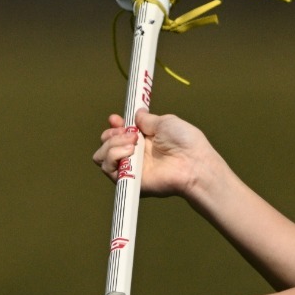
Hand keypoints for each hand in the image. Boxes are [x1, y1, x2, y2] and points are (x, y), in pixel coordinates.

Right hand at [92, 108, 217, 197]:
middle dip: (110, 134)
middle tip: (127, 132)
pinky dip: (114, 156)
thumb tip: (136, 113)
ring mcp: (130, 168)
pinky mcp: (129, 181)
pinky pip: (109, 169)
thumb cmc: (184, 141)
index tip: (115, 118)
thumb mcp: (164, 122)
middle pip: (106, 145)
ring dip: (112, 145)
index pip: (118, 134)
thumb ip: (147, 119)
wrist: (192, 162)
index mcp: (143, 140)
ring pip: (102, 157)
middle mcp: (134, 155)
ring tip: (131, 142)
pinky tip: (129, 152)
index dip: (114, 126)